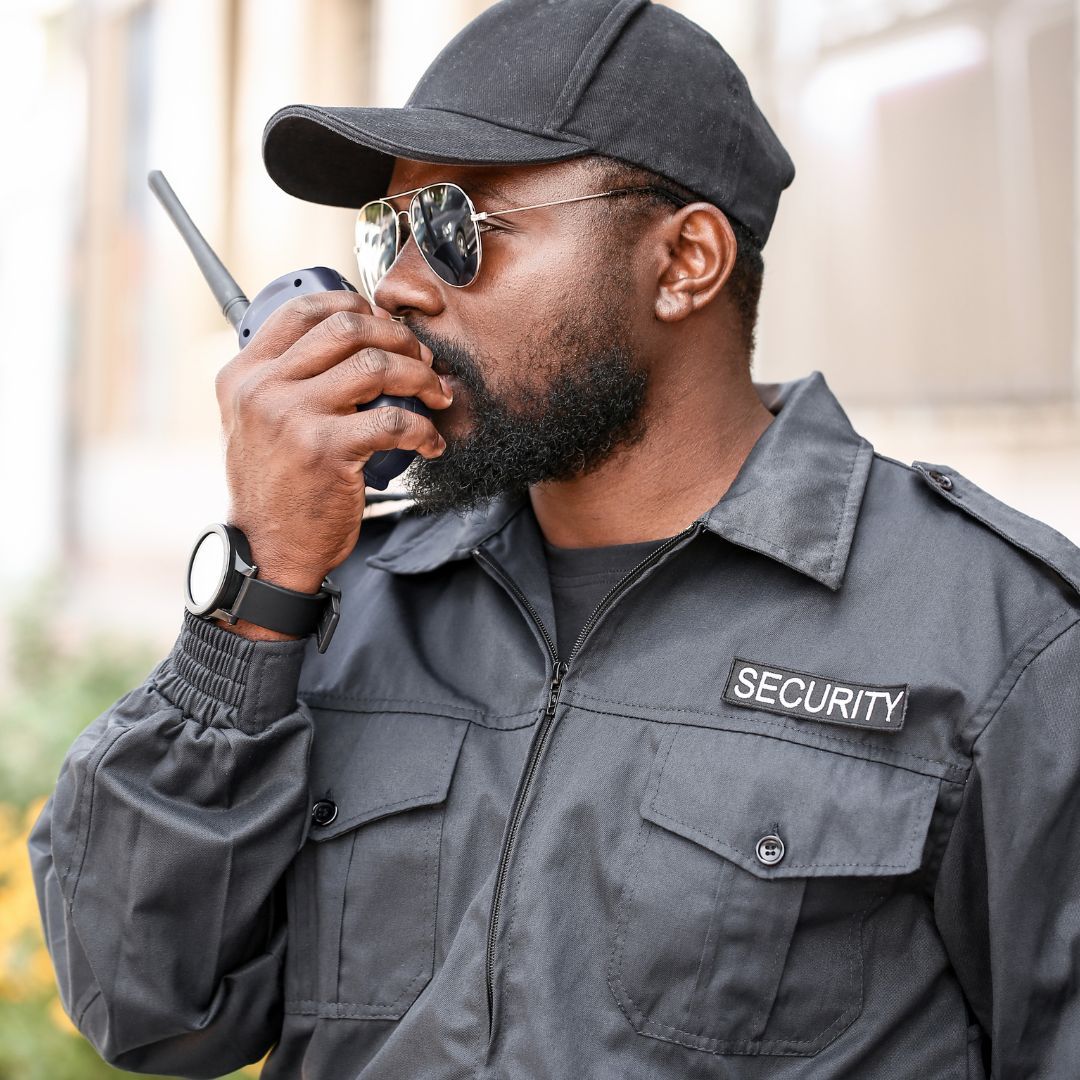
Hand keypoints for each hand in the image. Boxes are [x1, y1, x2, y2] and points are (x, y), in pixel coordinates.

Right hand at [213, 290, 451, 625]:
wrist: (267, 550)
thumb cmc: (274, 489)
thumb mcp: (254, 424)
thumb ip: (283, 382)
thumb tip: (344, 345)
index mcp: (244, 375)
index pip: (302, 310)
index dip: (354, 305)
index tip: (384, 324)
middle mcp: (263, 389)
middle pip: (346, 327)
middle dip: (397, 336)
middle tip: (421, 357)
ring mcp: (293, 417)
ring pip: (375, 365)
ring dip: (419, 376)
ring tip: (435, 394)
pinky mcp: (326, 450)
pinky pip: (394, 420)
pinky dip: (424, 429)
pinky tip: (430, 441)